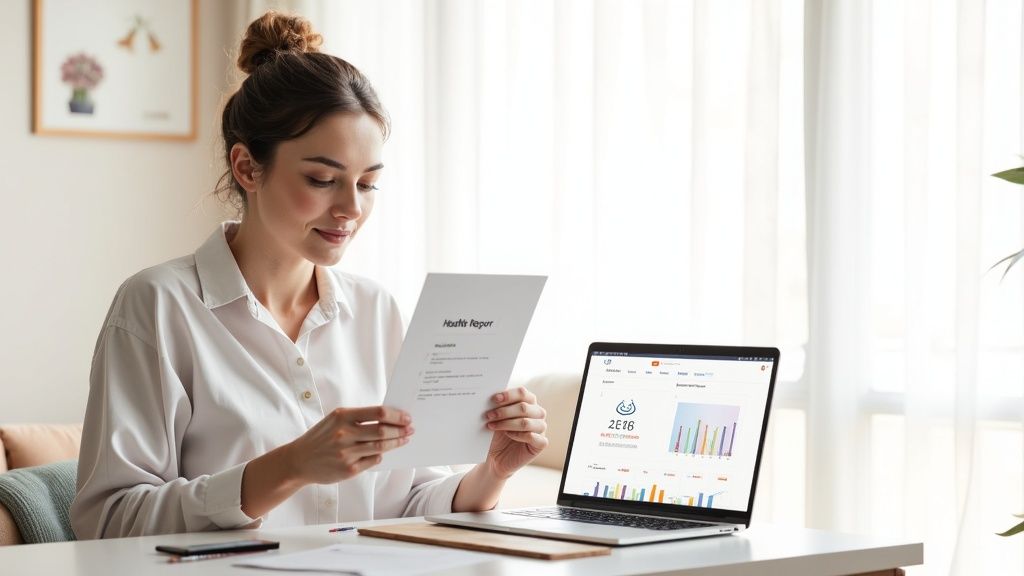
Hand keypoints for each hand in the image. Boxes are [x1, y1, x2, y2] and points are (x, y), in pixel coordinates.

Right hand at [287, 406, 413, 483]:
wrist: (299, 460)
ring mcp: (347, 453)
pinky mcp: (349, 469)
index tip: (406, 417)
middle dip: (401, 430)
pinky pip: (373, 460)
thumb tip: (389, 417)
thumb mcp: (335, 420)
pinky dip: (381, 455)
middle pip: (383, 431)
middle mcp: (345, 434)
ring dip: (397, 443)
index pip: (378, 413)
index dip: (396, 415)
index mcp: (342, 417)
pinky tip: (384, 452)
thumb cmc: (321, 437)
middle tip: (410, 429)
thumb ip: (358, 417)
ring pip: (381, 447)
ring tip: (404, 439)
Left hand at [484, 387, 547, 478]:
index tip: (494, 399)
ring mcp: (540, 428)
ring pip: (526, 422)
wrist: (496, 457)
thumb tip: (491, 396)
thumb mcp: (495, 418)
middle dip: (504, 411)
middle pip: (524, 407)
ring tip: (492, 426)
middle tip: (489, 415)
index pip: (522, 393)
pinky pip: (533, 437)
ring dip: (507, 424)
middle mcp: (537, 413)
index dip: (508, 395)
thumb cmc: (497, 434)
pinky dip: (519, 435)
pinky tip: (508, 435)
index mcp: (528, 401)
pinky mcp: (540, 444)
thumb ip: (497, 406)